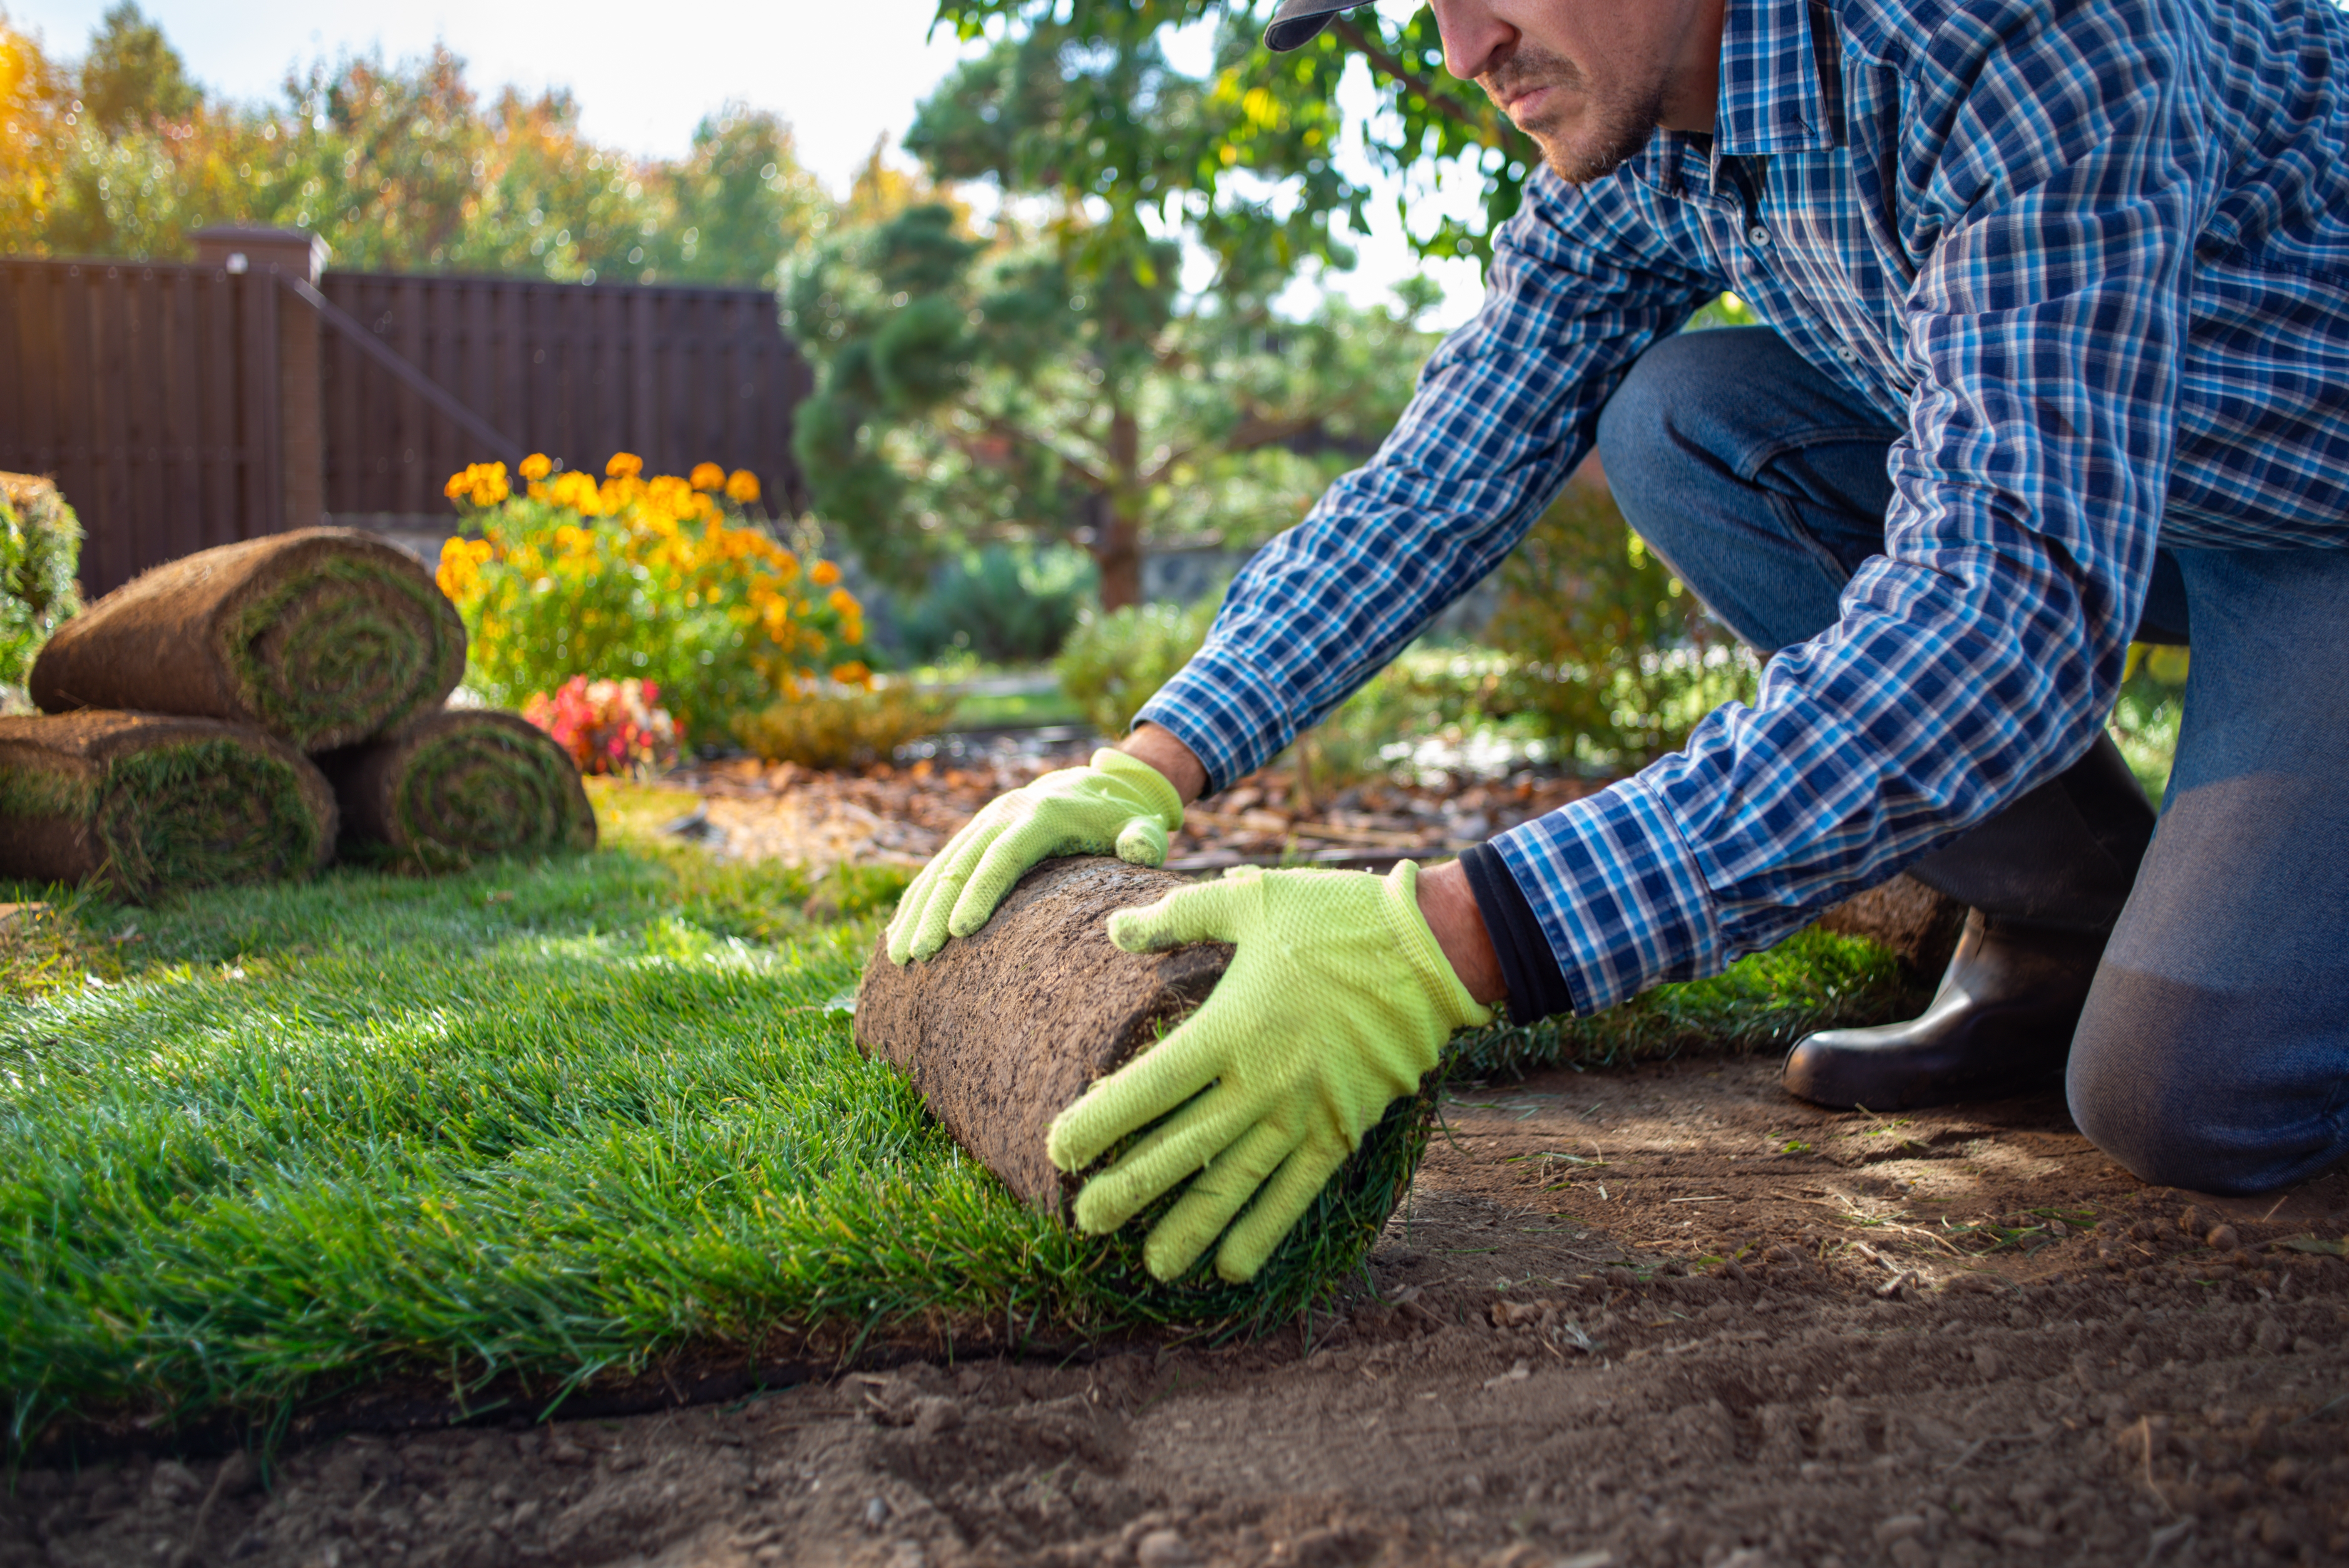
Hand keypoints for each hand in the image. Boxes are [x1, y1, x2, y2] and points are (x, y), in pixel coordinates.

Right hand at [885, 748, 1184, 962]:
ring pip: (940, 868)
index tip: (960, 932)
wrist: (1096, 783)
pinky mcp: (974, 836)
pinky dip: (916, 901)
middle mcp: (1004, 815)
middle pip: (960, 865)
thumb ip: (1145, 838)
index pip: (1004, 857)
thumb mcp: (1140, 824)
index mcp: (1041, 815)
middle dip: (935, 912)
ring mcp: (983, 824)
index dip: (981, 892)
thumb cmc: (1122, 818)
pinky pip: (937, 868)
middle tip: (917, 956)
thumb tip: (1140, 849)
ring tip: (899, 956)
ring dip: (916, 912)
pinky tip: (898, 934)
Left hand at [1045, 861, 1493, 1282]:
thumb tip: (1114, 931)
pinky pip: (1297, 1191)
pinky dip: (1266, 1230)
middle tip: (1085, 1223)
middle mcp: (1263, 1081)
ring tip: (1153, 1267)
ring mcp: (1305, 1112)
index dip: (1100, 1123)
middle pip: (1182, 1148)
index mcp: (1231, 1026)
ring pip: (1236, 1182)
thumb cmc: (1335, 916)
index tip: (1058, 1152)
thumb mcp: (1249, 898)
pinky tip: (1233, 1267)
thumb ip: (1177, 916)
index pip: (1149, 1087)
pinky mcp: (1342, 1128)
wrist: (1431, 949)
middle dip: (1130, 1189)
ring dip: (1191, 1227)